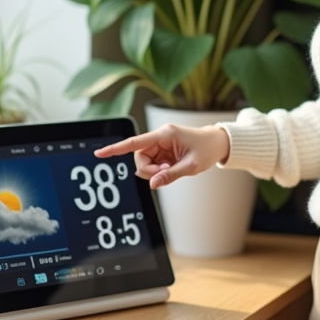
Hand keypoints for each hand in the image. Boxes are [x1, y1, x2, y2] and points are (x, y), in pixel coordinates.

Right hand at [94, 124, 229, 188]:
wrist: (218, 143)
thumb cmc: (207, 149)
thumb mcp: (191, 166)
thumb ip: (170, 175)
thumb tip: (152, 184)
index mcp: (164, 134)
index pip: (135, 143)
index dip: (116, 149)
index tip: (100, 153)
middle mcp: (159, 137)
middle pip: (139, 157)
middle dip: (148, 170)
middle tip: (164, 174)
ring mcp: (161, 145)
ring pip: (145, 162)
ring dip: (154, 171)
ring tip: (171, 171)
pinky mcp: (163, 151)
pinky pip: (153, 164)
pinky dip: (159, 171)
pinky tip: (171, 169)